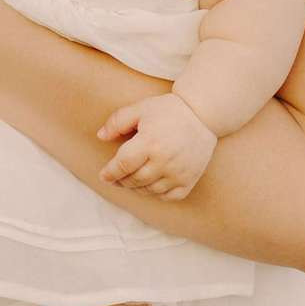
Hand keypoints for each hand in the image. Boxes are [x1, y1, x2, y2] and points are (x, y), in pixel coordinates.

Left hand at [98, 92, 216, 199]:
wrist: (203, 115)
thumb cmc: (169, 110)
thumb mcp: (140, 109)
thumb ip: (117, 122)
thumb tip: (100, 136)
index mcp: (150, 142)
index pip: (123, 165)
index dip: (110, 173)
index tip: (103, 176)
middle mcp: (164, 161)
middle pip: (134, 180)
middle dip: (121, 181)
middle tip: (116, 178)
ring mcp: (178, 173)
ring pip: (149, 190)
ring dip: (136, 188)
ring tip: (131, 180)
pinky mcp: (189, 180)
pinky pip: (168, 196)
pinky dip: (157, 194)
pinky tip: (151, 185)